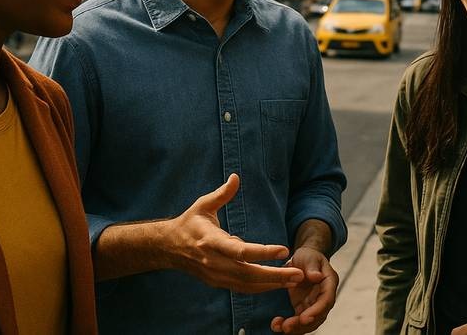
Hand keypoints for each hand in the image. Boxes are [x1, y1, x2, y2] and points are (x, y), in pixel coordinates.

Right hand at [161, 174, 304, 292]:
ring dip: (272, 284)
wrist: (167, 248)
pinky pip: (242, 288)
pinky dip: (261, 288)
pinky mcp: (218, 282)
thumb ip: (222, 194)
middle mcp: (215, 262)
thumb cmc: (189, 223)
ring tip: (294, 280)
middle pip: (249, 273)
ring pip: (247, 285)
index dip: (263, 252)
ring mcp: (216, 275)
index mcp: (212, 242)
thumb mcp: (203, 205)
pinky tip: (277, 284)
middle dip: (275, 276)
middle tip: (298, 274)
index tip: (284, 250)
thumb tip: (236, 177)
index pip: (241, 251)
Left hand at [270, 247, 338, 333]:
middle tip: (287, 327)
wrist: (303, 260)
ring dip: (295, 328)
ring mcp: (313, 304)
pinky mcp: (303, 308)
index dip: (317, 311)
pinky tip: (276, 325)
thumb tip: (316, 277)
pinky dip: (288, 325)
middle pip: (318, 316)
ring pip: (308, 322)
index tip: (304, 318)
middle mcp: (324, 296)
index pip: (326, 300)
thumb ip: (312, 266)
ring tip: (279, 327)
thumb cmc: (308, 256)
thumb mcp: (309, 256)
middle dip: (303, 324)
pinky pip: (298, 320)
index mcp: (329, 282)